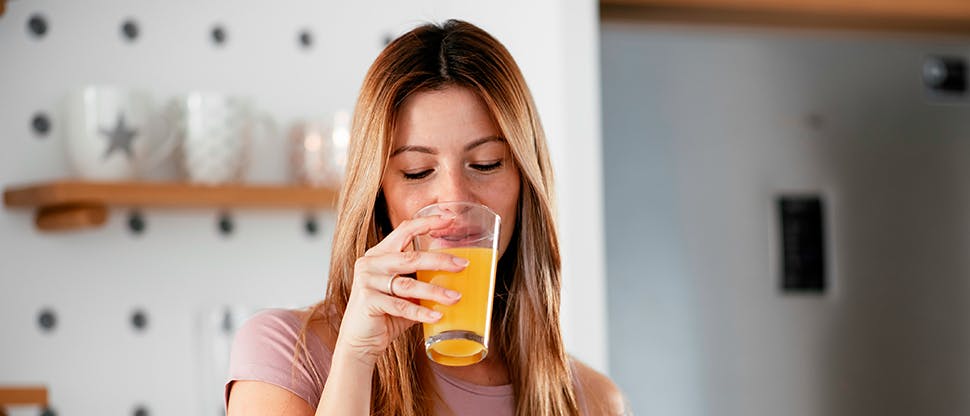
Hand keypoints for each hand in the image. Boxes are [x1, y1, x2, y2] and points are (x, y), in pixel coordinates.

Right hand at [335, 215, 467, 365]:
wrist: (359, 342)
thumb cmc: (385, 316)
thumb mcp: (405, 294)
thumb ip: (422, 281)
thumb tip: (456, 276)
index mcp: (380, 254)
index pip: (404, 230)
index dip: (427, 223)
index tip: (450, 219)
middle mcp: (370, 263)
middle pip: (411, 257)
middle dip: (440, 260)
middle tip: (463, 265)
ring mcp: (367, 281)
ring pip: (408, 284)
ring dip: (435, 291)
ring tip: (455, 297)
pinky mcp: (367, 301)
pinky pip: (401, 306)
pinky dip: (421, 312)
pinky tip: (437, 316)